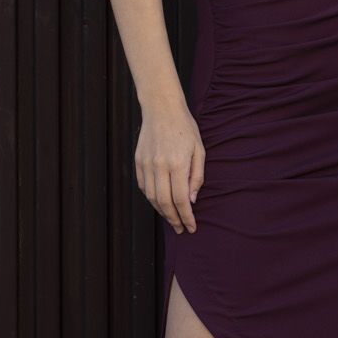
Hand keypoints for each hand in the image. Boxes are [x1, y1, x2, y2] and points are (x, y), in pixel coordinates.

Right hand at [135, 100, 204, 232]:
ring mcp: (146, 164)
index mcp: (177, 163)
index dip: (186, 217)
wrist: (161, 109)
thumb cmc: (185, 128)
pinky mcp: (138, 162)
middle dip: (173, 219)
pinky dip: (151, 198)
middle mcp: (159, 166)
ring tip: (172, 218)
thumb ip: (197, 176)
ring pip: (152, 197)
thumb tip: (192, 200)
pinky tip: (160, 203)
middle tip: (181, 228)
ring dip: (162, 211)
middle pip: (164, 202)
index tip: (191, 227)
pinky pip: (143, 186)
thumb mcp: (199, 150)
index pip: (181, 199)